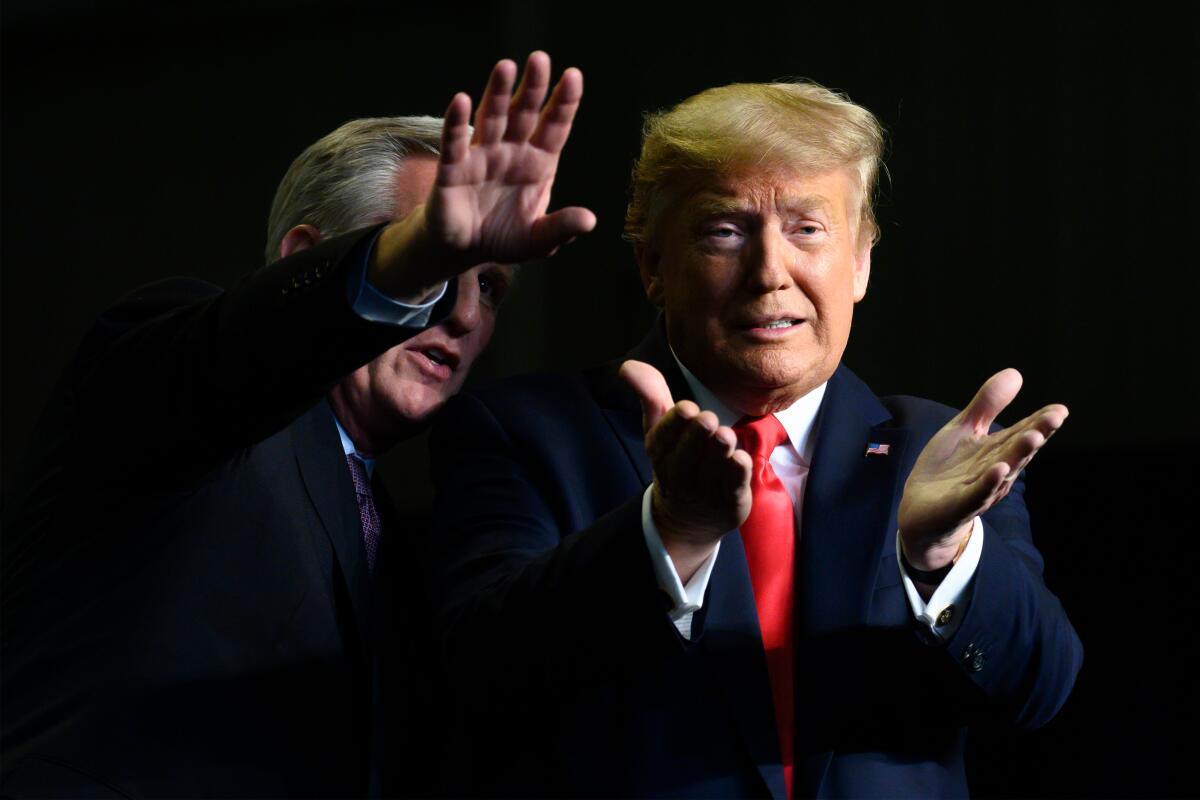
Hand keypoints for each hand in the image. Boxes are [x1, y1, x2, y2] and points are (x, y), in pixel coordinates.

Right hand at [370, 52, 595, 298]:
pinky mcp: (452, 170)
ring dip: (497, 94)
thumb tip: (590, 220)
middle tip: (540, 58)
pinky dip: (456, 123)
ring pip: (491, 118)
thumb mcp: (538, 240)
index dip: (564, 102)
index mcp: (539, 163)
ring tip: (506, 66)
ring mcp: (481, 156)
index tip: (574, 76)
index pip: (555, 126)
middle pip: (524, 113)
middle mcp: (511, 151)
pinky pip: (455, 143)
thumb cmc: (504, 237)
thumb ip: (561, 228)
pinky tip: (460, 100)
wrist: (465, 250)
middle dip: (533, 88)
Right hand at [620, 360, 751, 580]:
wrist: (689, 520)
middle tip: (707, 418)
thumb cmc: (677, 460)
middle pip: (685, 456)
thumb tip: (626, 366)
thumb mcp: (660, 429)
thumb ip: (650, 395)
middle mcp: (679, 475)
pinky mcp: (728, 504)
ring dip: (718, 453)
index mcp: (661, 453)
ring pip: (711, 471)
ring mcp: (704, 492)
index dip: (674, 424)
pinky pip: (732, 489)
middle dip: (696, 437)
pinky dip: (737, 475)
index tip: (686, 408)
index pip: (663, 439)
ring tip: (725, 436)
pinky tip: (742, 459)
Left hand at [898, 368, 1067, 569]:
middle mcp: (995, 470)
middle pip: (1018, 450)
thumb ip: (987, 405)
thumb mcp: (964, 429)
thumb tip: (1016, 373)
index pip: (1022, 433)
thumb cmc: (947, 469)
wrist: (919, 511)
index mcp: (998, 451)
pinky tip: (999, 470)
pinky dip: (987, 483)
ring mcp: (979, 489)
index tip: (1060, 409)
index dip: (1040, 422)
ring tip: (1033, 437)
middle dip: (1036, 433)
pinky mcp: (959, 506)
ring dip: (1018, 454)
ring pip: (1002, 471)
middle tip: (1056, 418)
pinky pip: (975, 494)